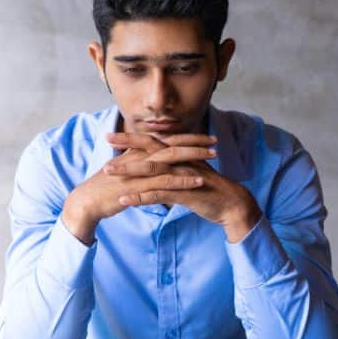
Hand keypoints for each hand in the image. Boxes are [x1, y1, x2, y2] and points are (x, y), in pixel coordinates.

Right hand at [62, 132, 217, 243]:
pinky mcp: (139, 186)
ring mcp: (139, 170)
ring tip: (213, 157)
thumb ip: (141, 164)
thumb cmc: (107, 187)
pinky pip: (165, 181)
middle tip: (215, 142)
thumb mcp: (125, 170)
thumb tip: (155, 162)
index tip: (206, 137)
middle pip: (172, 144)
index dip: (188, 137)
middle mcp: (140, 156)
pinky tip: (199, 180)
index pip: (167, 139)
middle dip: (195, 142)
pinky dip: (183, 180)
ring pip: (172, 160)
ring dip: (194, 157)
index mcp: (138, 151)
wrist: (87, 201)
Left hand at [104, 133, 262, 240]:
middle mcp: (179, 161)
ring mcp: (181, 176)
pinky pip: (158, 194)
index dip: (132, 137)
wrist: (231, 203)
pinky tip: (124, 201)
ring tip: (106, 171)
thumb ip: (175, 165)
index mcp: (180, 155)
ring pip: (150, 170)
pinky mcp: (184, 193)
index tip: (112, 135)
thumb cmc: (209, 188)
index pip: (152, 142)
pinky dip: (140, 197)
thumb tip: (160, 162)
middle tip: (106, 139)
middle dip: (126, 144)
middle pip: (149, 149)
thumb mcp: (190, 172)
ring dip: (127, 170)